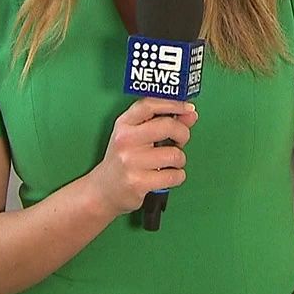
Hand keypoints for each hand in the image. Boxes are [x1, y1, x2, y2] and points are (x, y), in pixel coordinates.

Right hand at [87, 98, 197, 215]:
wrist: (103, 190)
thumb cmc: (123, 159)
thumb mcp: (135, 135)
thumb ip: (163, 121)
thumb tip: (190, 114)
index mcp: (124, 124)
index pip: (150, 105)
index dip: (173, 103)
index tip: (187, 108)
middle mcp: (125, 140)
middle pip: (168, 126)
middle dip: (183, 134)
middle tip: (179, 141)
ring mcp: (131, 161)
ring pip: (175, 154)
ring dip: (179, 160)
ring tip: (169, 162)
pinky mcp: (138, 182)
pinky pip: (174, 176)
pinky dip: (177, 176)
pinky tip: (168, 175)